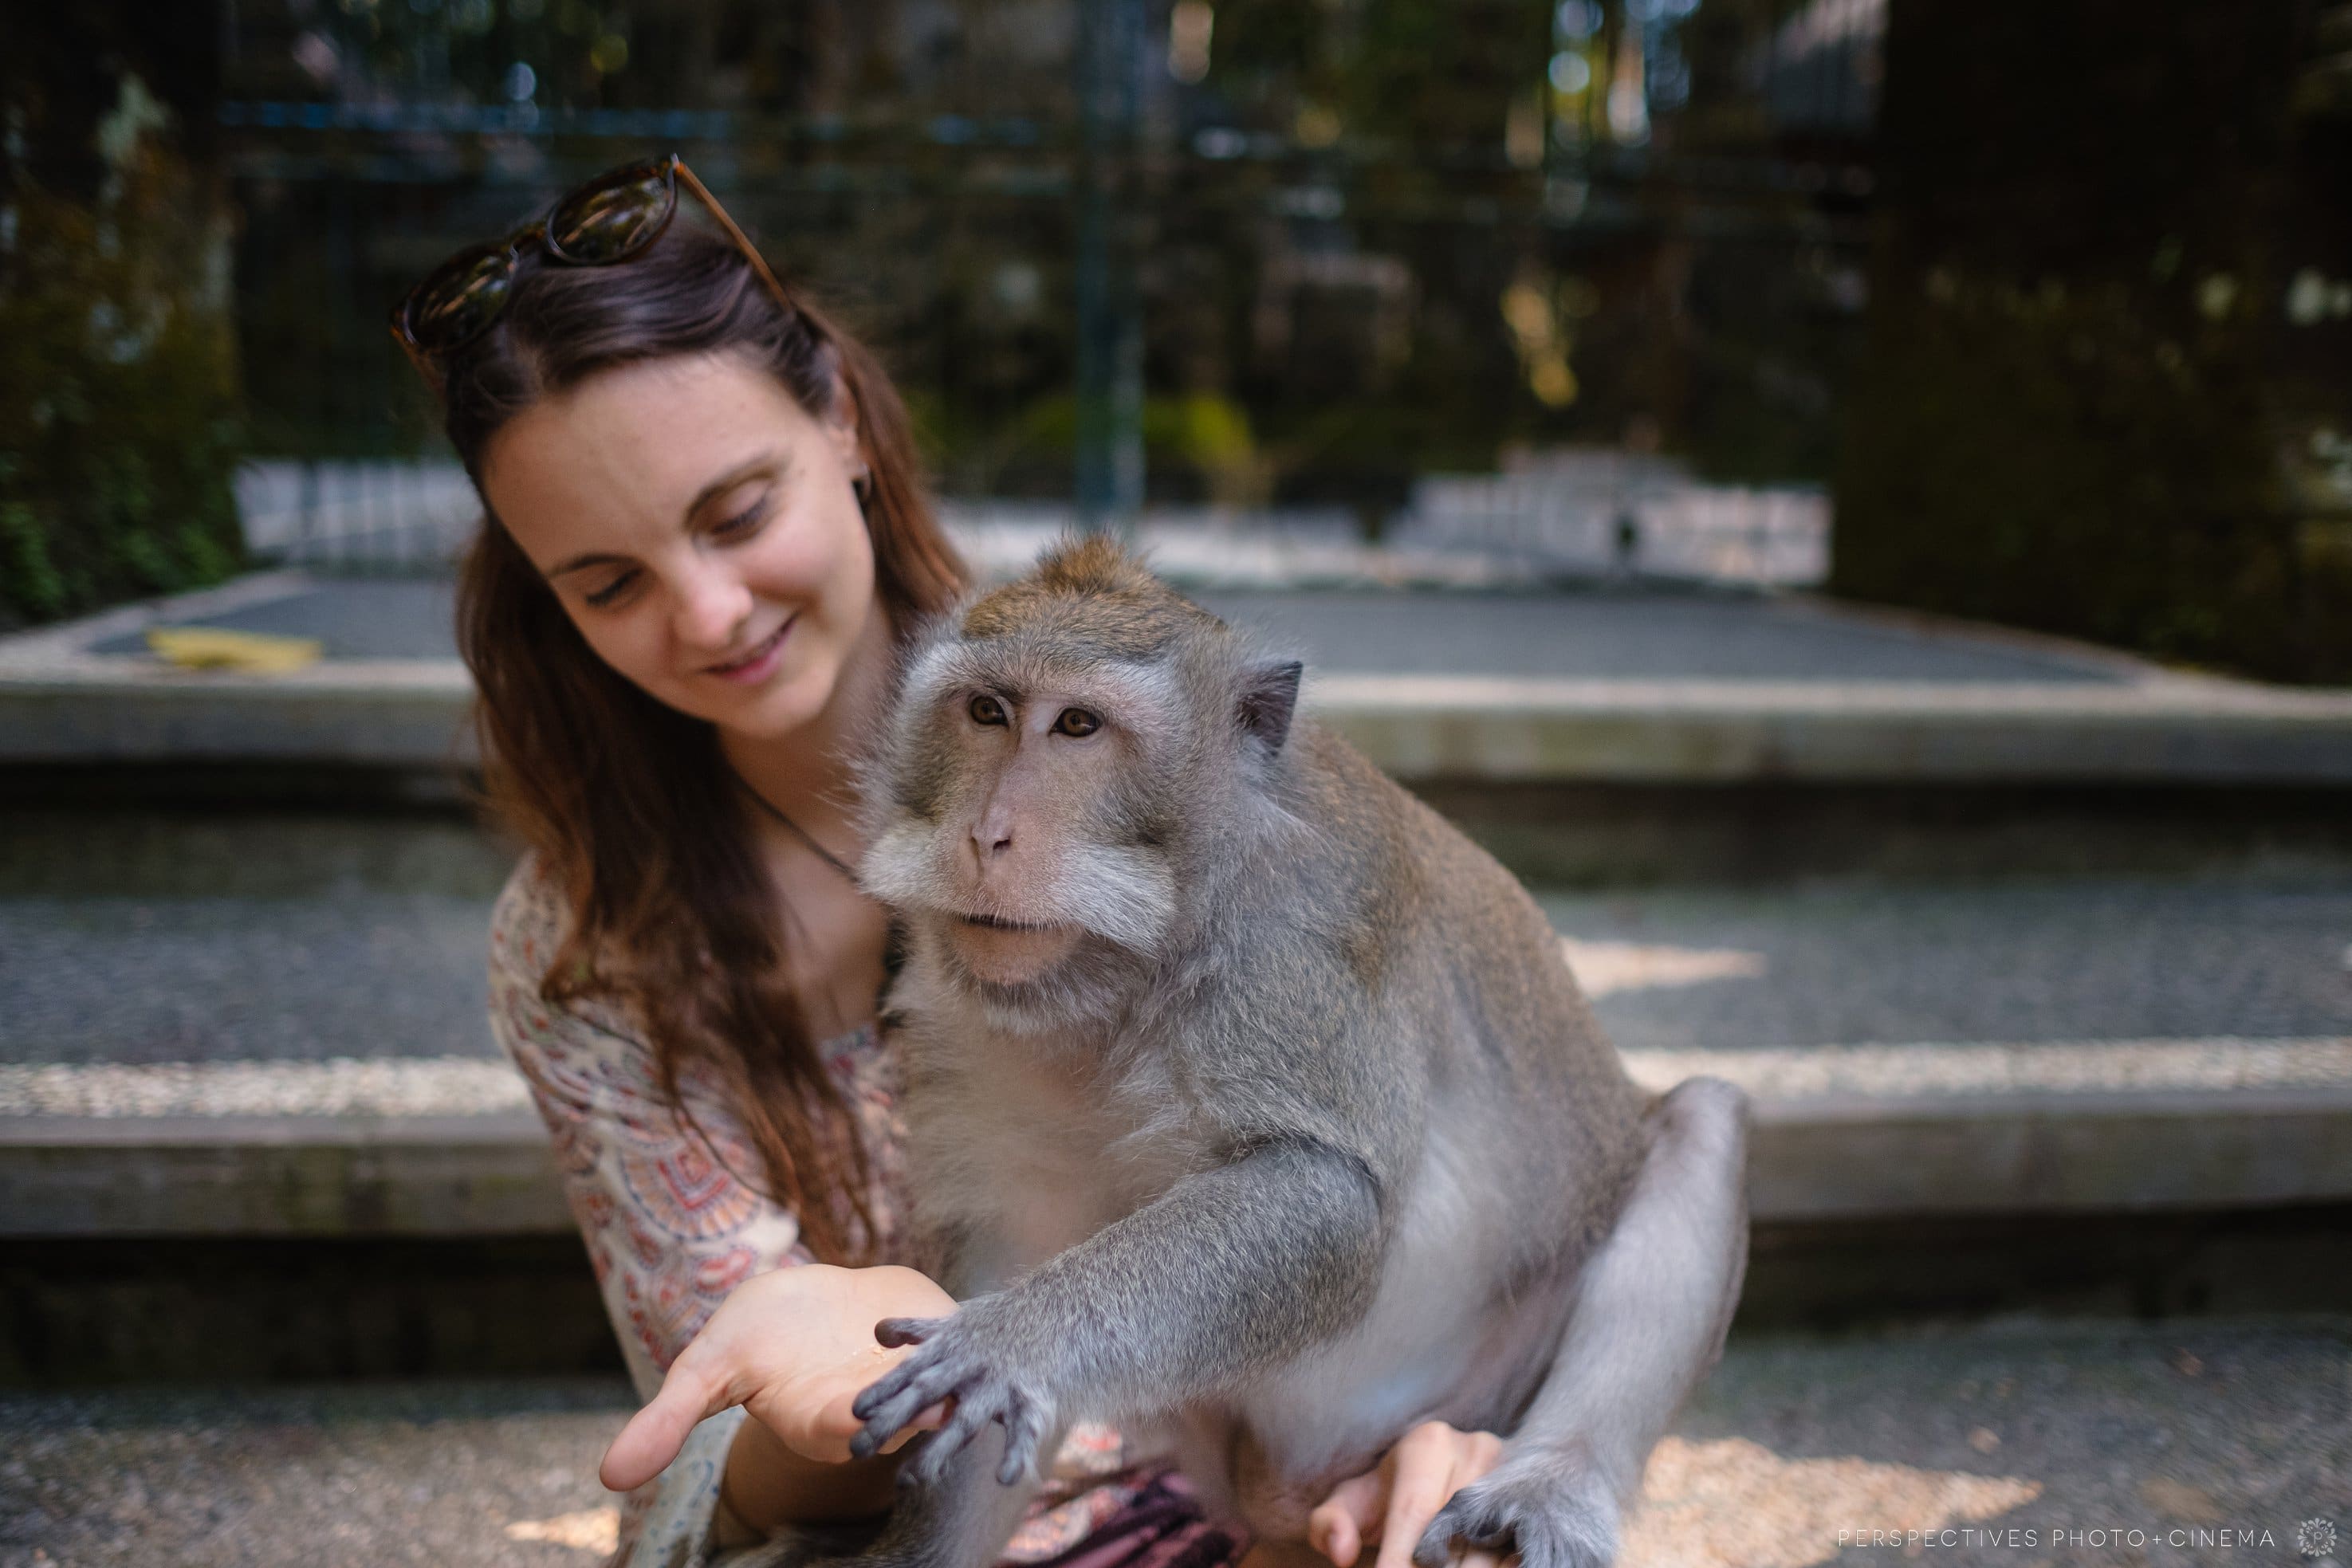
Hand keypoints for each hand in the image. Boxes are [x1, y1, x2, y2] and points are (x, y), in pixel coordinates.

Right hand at [601, 1263, 958, 1491]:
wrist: (807, 1297)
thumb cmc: (756, 1334)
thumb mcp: (710, 1367)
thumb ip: (670, 1420)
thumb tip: (607, 1479)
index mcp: (823, 1420)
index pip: (843, 1429)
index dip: (853, 1421)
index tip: (863, 1412)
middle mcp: (873, 1406)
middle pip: (902, 1412)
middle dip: (918, 1405)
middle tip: (939, 1398)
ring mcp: (909, 1373)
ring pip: (938, 1382)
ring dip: (954, 1378)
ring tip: (968, 1371)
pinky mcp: (936, 1338)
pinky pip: (958, 1342)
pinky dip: (971, 1339)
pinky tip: (989, 1333)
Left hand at [1307, 1422, 1509, 1567]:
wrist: (1440, 1473)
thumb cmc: (1388, 1495)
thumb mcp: (1351, 1504)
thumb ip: (1329, 1524)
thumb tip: (1340, 1552)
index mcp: (1428, 1445)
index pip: (1414, 1511)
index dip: (1400, 1559)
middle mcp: (1477, 1450)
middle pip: (1457, 1531)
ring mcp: (1515, 1474)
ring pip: (1493, 1545)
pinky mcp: (1538, 1500)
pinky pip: (1520, 1548)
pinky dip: (1498, 1565)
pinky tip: (1477, 1565)